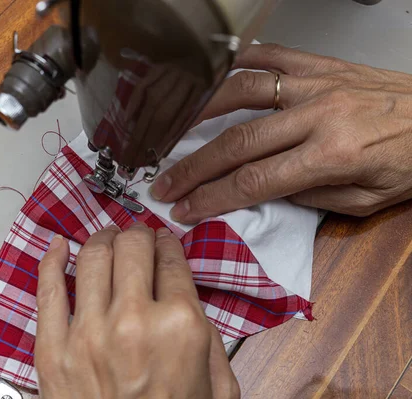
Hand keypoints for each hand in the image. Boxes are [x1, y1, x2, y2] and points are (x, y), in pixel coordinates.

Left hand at [35, 223, 238, 398]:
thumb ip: (208, 335)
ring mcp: (88, 333)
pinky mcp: (52, 349)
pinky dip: (51, 260)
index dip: (168, 244)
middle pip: (132, 248)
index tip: (164, 243)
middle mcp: (134, 321)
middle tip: (137, 238)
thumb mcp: (218, 386)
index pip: (172, 260)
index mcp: (180, 327)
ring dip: (102, 239)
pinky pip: (47, 289)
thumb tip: (185, 297)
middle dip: (137, 236)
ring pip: (92, 258)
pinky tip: (57, 246)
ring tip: (105, 239)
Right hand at [149, 43, 411, 223]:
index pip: (254, 182)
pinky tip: (215, 78)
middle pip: (237, 142)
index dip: (211, 198)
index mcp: (331, 155)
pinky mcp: (321, 65)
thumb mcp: (367, 201)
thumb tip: (267, 190)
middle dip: (194, 167)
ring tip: (175, 131)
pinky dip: (237, 63)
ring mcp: (316, 83)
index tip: (185, 209)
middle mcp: (318, 115)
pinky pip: (271, 55)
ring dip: (201, 113)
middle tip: (166, 182)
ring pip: (242, 91)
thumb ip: (311, 198)